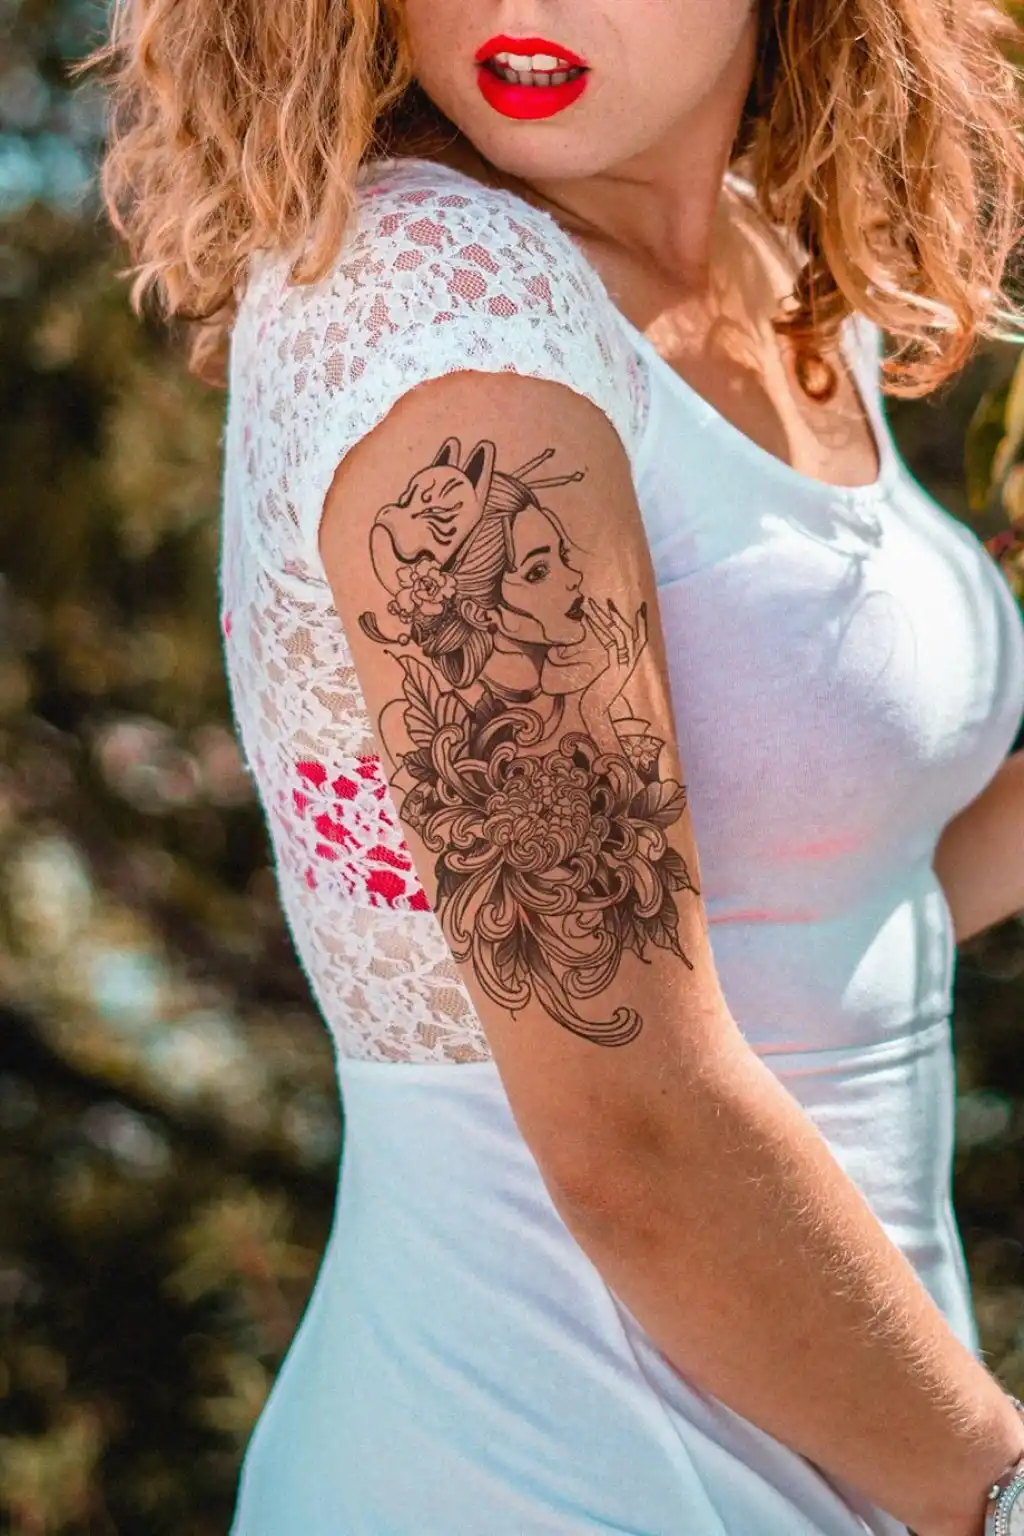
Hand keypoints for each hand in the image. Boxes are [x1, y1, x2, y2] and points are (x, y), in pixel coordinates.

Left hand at [577, 597, 647, 724]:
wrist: (596, 714)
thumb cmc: (595, 698)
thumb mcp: (604, 679)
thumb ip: (608, 667)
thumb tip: (602, 655)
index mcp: (628, 664)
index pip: (638, 639)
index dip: (640, 623)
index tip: (639, 606)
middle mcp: (631, 663)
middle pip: (629, 632)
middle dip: (616, 614)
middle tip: (606, 599)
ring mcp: (626, 665)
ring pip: (620, 634)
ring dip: (605, 617)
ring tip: (592, 604)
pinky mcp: (618, 668)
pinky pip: (612, 643)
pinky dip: (601, 629)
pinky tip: (589, 620)